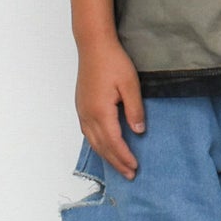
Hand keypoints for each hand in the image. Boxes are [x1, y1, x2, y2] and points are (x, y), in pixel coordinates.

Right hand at [75, 38, 144, 180]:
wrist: (93, 44)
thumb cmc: (113, 61)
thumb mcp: (130, 84)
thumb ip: (135, 110)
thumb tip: (138, 132)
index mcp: (100, 111)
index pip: (114, 142)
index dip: (124, 156)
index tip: (135, 167)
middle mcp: (88, 115)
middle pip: (102, 147)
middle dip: (116, 163)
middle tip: (130, 175)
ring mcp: (82, 111)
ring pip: (93, 142)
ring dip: (107, 157)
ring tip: (119, 167)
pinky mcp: (81, 107)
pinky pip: (88, 134)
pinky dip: (98, 146)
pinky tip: (105, 149)